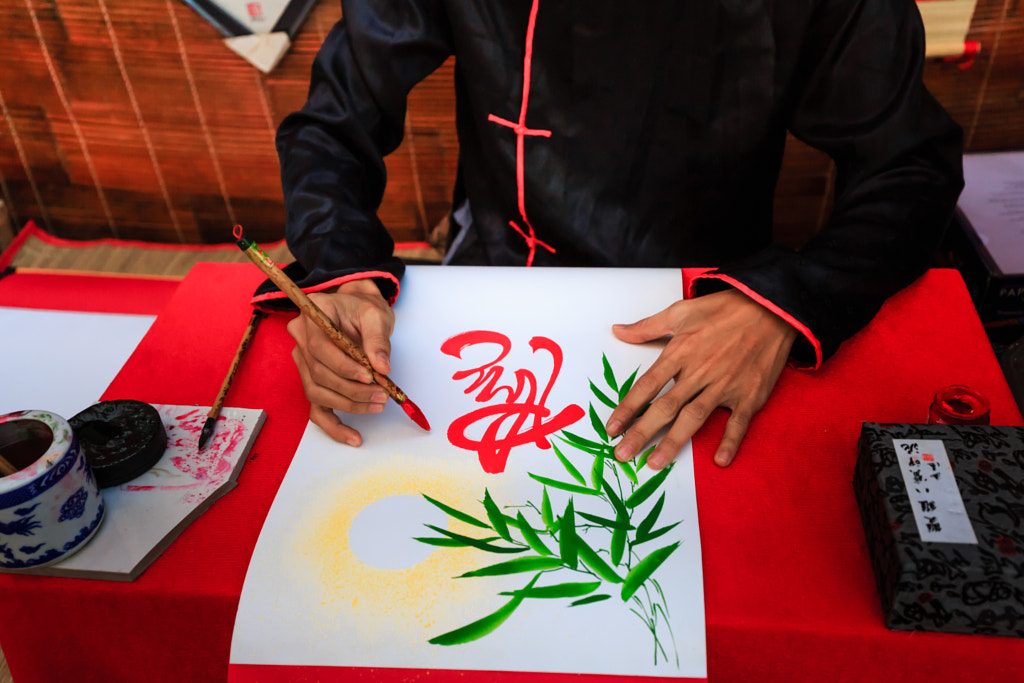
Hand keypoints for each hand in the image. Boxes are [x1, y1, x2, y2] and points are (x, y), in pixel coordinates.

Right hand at [287, 279, 395, 445]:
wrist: (357, 311)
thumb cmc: (364, 310)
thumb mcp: (376, 315)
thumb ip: (378, 339)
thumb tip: (382, 367)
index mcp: (312, 316)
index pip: (320, 348)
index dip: (344, 366)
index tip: (370, 376)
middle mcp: (301, 339)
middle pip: (319, 374)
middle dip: (352, 389)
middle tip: (382, 394)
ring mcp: (303, 361)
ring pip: (317, 393)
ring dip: (348, 404)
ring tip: (377, 404)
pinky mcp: (312, 380)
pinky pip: (316, 408)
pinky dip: (333, 426)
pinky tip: (353, 437)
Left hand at [605, 289, 796, 468]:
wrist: (772, 308)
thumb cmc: (725, 309)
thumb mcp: (681, 311)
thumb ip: (647, 326)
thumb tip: (617, 331)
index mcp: (680, 352)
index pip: (647, 386)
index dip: (627, 408)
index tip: (612, 428)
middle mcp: (699, 372)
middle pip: (665, 407)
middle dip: (642, 433)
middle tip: (623, 455)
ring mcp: (725, 385)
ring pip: (694, 418)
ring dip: (674, 442)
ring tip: (656, 463)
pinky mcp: (749, 394)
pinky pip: (738, 422)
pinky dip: (730, 441)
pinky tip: (720, 460)